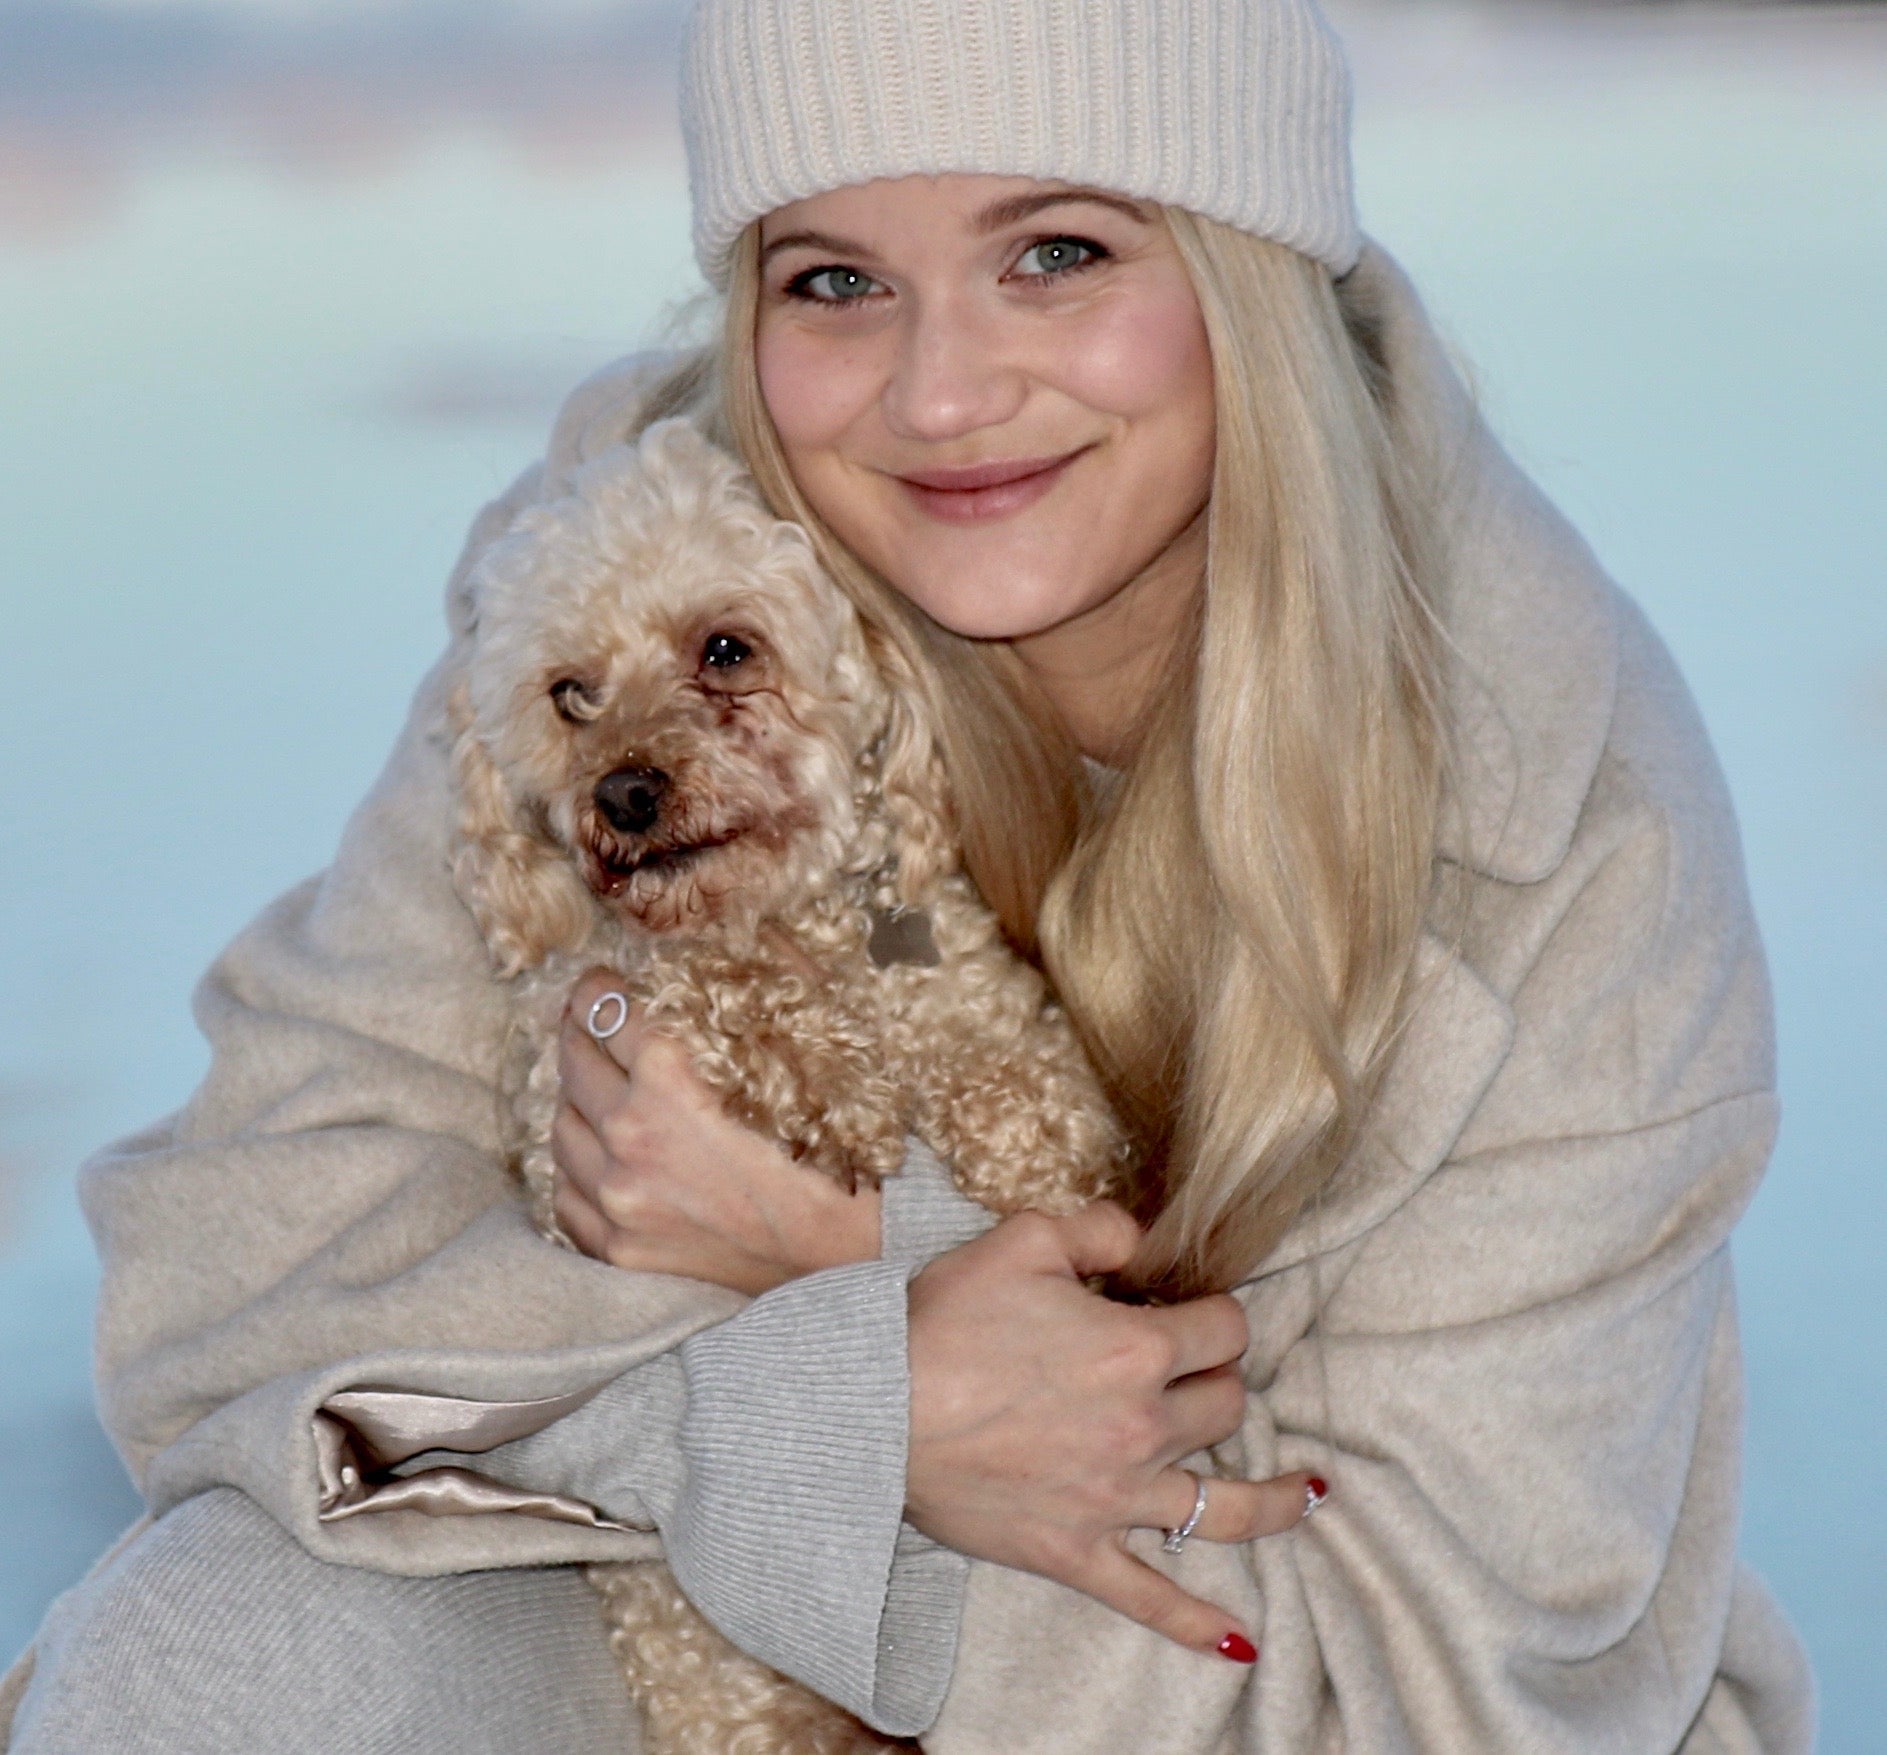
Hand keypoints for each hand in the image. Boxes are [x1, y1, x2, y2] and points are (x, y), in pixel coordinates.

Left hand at [551, 970, 883, 1293]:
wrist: (853, 1253)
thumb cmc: (841, 1144)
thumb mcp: (813, 1042)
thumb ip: (773, 975)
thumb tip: (748, 929)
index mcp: (671, 1072)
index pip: (605, 1008)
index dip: (601, 987)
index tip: (603, 983)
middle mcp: (631, 1131)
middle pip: (573, 1062)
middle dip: (579, 1032)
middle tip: (588, 1024)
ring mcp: (619, 1196)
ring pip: (562, 1128)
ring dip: (576, 1102)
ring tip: (595, 1092)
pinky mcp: (620, 1248)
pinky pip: (566, 1198)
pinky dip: (576, 1171)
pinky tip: (598, 1157)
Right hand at [905, 1204, 1318, 1661]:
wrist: (872, 1408)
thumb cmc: (942, 1319)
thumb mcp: (1022, 1240)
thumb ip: (1097, 1229)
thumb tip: (1140, 1240)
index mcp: (1136, 1348)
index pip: (1222, 1327)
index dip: (1214, 1312)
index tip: (1193, 1310)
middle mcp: (1143, 1426)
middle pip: (1226, 1404)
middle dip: (1221, 1380)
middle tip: (1199, 1373)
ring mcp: (1115, 1498)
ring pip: (1222, 1504)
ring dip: (1275, 1498)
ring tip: (1310, 1492)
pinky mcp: (1077, 1551)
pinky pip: (1152, 1599)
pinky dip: (1200, 1625)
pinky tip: (1242, 1640)